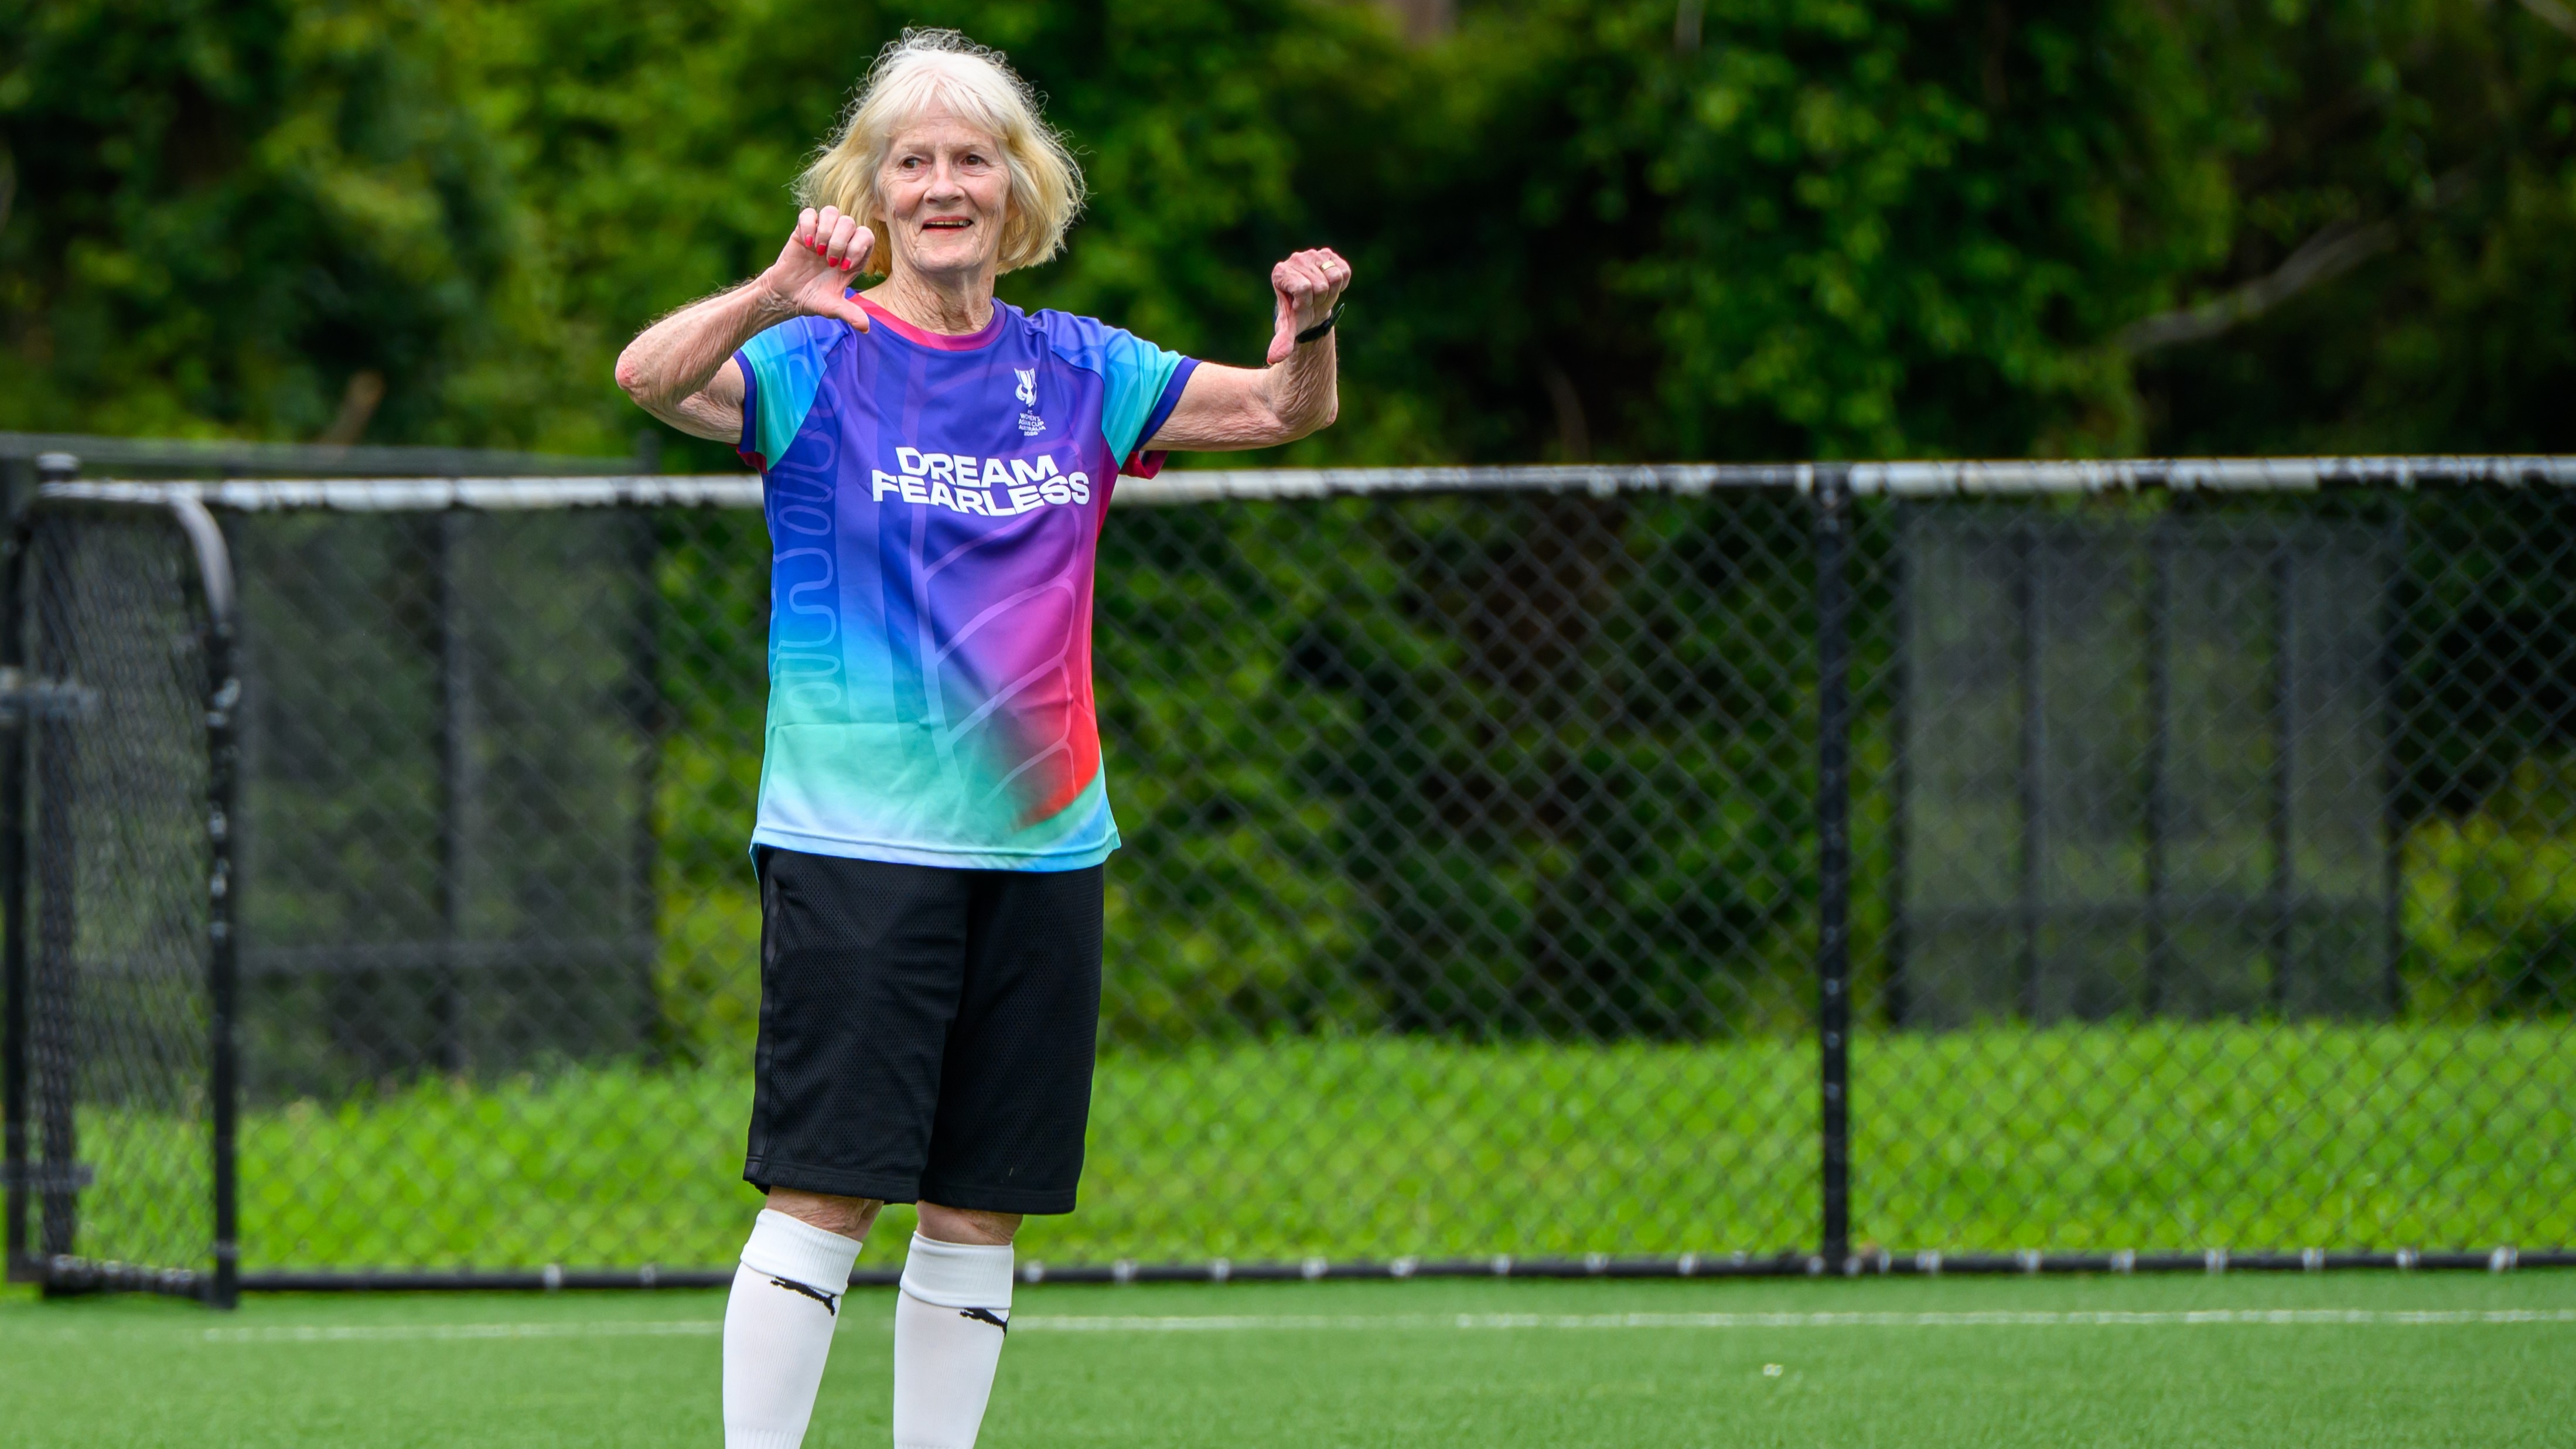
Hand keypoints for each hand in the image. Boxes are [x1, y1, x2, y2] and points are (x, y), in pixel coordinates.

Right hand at [761, 207, 874, 331]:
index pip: (867, 236)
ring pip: (832, 212)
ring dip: (825, 231)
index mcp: (854, 256)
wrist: (787, 295)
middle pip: (849, 222)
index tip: (842, 267)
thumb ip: (849, 314)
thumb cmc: (813, 299)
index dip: (857, 247)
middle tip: (828, 261)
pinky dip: (808, 225)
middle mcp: (841, 241)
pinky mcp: (804, 229)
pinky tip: (805, 243)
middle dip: (839, 241)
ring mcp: (822, 233)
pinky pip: (809, 213)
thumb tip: (865, 327)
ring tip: (817, 251)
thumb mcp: (832, 308)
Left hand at [1266, 247, 1351, 364]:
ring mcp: (1312, 254)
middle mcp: (1295, 259)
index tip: (1300, 306)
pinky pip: (1345, 270)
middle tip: (1312, 302)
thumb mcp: (1289, 328)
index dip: (1306, 303)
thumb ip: (1282, 341)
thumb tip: (1274, 358)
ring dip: (1331, 292)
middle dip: (1320, 300)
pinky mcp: (1329, 254)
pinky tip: (1330, 286)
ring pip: (1335, 276)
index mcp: (1280, 272)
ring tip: (1320, 294)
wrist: (1309, 306)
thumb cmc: (1297, 315)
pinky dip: (1342, 284)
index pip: (1304, 288)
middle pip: (1321, 284)